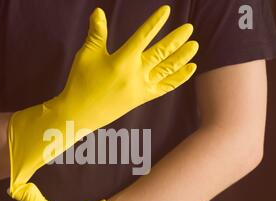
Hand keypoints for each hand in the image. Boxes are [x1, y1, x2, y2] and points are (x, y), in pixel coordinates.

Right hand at [9, 5, 198, 191]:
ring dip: (182, 57)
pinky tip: (189, 69)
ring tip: (194, 45)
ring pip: (167, 69)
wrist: (80, 114)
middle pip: (162, 52)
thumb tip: (98, 11)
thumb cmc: (81, 83)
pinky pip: (165, 87)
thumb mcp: (86, 55)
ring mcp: (141, 87)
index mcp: (122, 60)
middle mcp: (136, 73)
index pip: (143, 36)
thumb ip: (96, 33)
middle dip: (177, 39)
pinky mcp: (142, 98)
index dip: (156, 22)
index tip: (166, 10)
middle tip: (189, 28)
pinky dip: (178, 78)